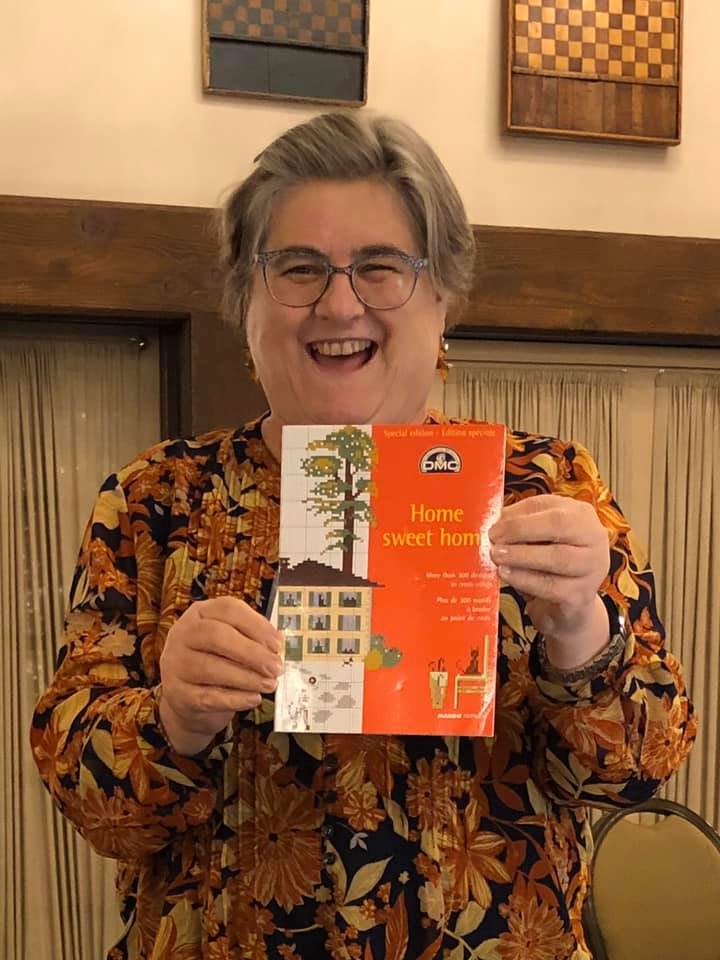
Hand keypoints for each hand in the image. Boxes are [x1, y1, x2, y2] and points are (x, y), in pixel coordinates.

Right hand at [159, 597, 283, 754]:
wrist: (186, 699)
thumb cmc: (216, 662)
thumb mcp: (231, 643)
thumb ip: (252, 638)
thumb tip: (276, 645)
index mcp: (200, 613)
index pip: (228, 609)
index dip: (256, 625)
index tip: (277, 643)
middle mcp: (183, 634)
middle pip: (217, 636)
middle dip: (252, 653)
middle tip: (275, 667)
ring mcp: (176, 664)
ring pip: (211, 668)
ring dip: (247, 678)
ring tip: (269, 684)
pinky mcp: (177, 693)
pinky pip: (208, 696)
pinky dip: (235, 698)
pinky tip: (253, 698)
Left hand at [489, 494, 610, 668]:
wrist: (571, 606)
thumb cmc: (550, 564)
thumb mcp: (538, 539)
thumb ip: (519, 526)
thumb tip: (493, 521)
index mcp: (580, 514)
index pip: (548, 506)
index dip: (518, 514)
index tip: (493, 524)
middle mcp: (593, 537)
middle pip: (558, 524)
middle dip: (521, 529)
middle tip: (494, 538)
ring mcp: (592, 566)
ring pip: (557, 557)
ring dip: (522, 555)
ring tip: (497, 556)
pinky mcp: (581, 594)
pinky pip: (551, 585)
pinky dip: (525, 579)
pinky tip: (507, 575)